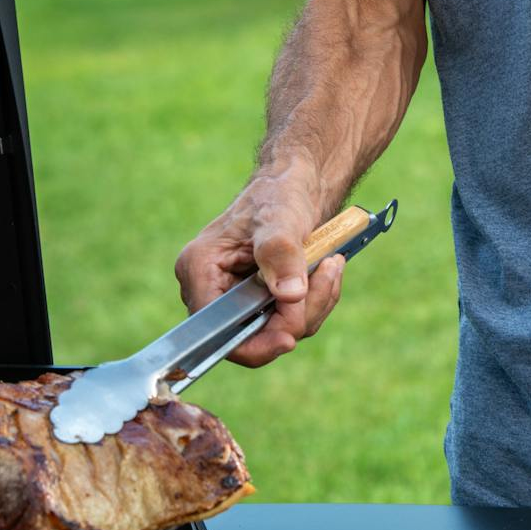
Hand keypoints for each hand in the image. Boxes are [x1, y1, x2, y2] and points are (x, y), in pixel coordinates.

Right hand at [174, 175, 346, 367]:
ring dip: (313, 305)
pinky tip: (328, 270)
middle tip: (328, 276)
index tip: (289, 337)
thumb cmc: (278, 194)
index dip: (251, 343)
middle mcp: (212, 289)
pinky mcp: (261, 301)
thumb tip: (290, 295)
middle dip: (295, 317)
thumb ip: (281, 254)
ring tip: (332, 264)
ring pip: (276, 332)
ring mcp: (237, 297)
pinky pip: (290, 321)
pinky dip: (315, 301)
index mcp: (199, 269)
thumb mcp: (279, 219)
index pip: (215, 328)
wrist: (297, 186)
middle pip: (249, 336)